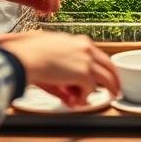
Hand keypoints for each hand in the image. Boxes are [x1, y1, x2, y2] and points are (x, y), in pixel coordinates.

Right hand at [1, 32, 119, 105]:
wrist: (24, 56)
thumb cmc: (29, 54)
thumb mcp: (50, 60)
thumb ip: (62, 74)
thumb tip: (68, 93)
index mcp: (78, 41)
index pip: (98, 54)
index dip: (103, 67)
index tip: (105, 75)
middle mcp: (86, 48)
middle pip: (108, 64)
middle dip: (114, 78)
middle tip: (116, 89)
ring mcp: (86, 60)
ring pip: (106, 77)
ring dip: (108, 89)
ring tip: (112, 96)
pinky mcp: (83, 73)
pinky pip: (90, 90)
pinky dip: (85, 97)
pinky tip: (77, 100)